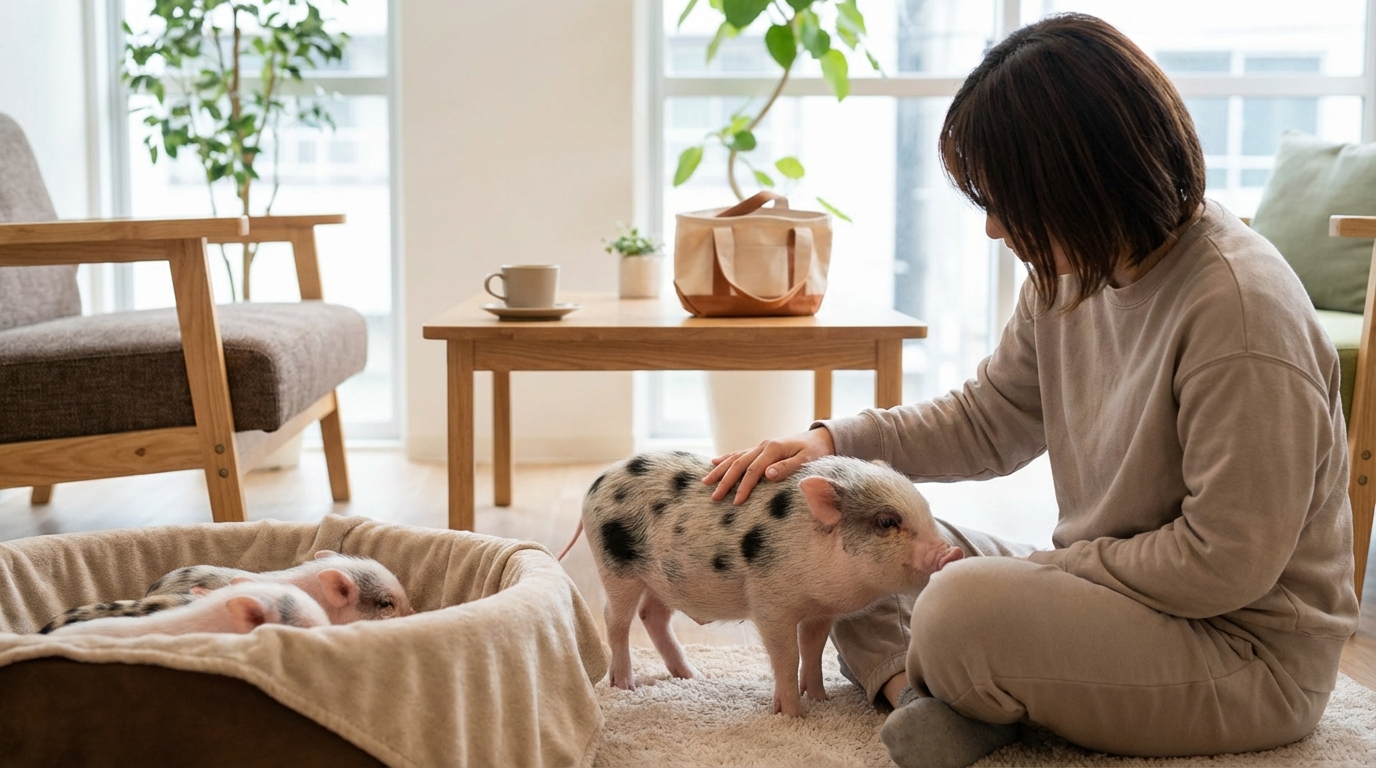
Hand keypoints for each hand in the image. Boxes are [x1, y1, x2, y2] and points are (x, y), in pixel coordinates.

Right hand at [702, 427, 835, 504]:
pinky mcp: (760, 448)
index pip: (753, 470)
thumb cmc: (815, 452)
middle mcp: (763, 446)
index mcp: (773, 449)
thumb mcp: (806, 460)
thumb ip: (787, 467)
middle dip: (725, 481)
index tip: (736, 502)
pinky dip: (726, 458)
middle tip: (714, 497)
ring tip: (706, 482)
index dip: (744, 487)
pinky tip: (714, 462)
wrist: (820, 438)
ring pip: (735, 458)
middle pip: (739, 464)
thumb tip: (767, 474)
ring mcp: (760, 446)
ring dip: (720, 470)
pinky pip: (739, 453)